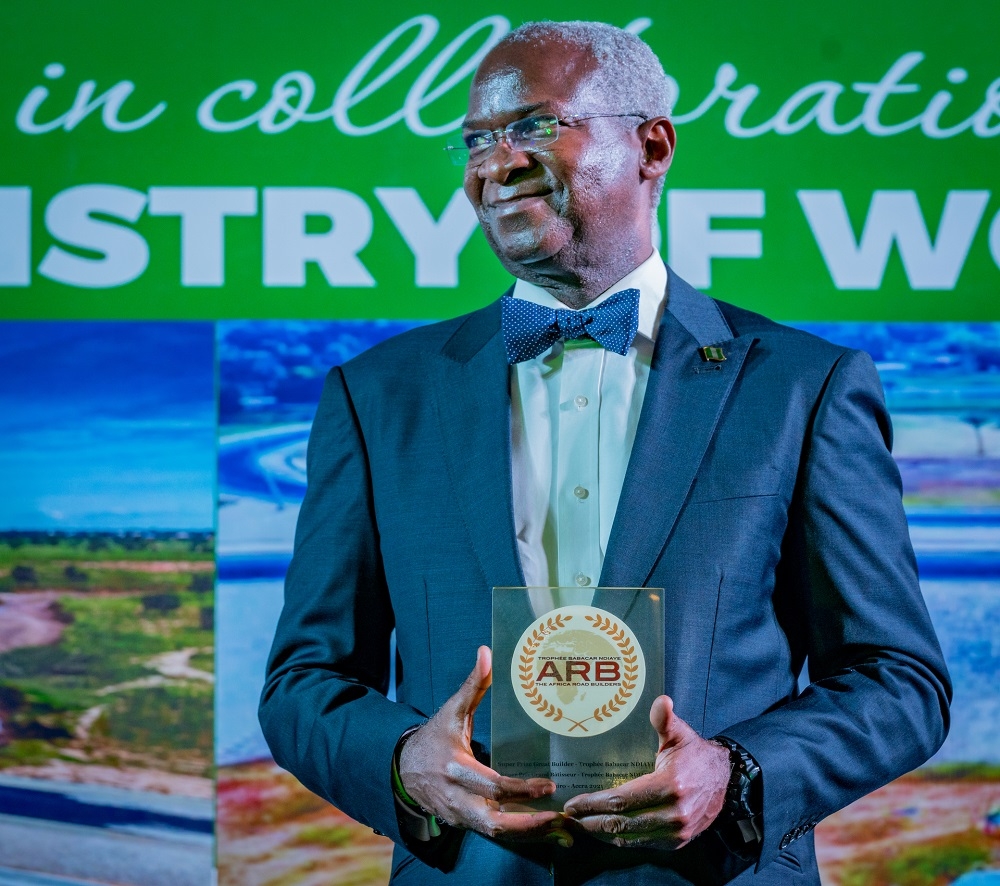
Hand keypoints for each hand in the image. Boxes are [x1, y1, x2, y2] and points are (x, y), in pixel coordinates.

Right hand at [399, 646, 570, 844]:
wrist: (404, 770)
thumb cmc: (435, 738)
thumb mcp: (451, 711)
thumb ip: (472, 685)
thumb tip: (486, 652)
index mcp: (455, 768)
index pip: (492, 785)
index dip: (521, 790)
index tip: (549, 785)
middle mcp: (458, 798)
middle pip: (494, 823)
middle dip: (529, 825)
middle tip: (560, 820)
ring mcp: (461, 816)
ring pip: (496, 833)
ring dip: (529, 833)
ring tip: (561, 828)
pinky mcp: (465, 824)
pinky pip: (493, 833)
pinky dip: (519, 833)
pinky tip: (543, 826)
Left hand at [563, 695, 729, 849]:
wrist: (724, 779)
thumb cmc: (694, 754)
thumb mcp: (680, 734)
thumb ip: (665, 720)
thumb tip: (661, 701)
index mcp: (670, 784)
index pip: (622, 799)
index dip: (594, 803)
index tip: (573, 803)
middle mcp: (674, 813)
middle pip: (622, 822)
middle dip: (591, 821)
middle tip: (570, 817)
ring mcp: (676, 831)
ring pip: (630, 838)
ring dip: (602, 834)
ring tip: (581, 825)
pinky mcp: (677, 842)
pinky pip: (642, 844)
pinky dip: (621, 840)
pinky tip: (605, 833)